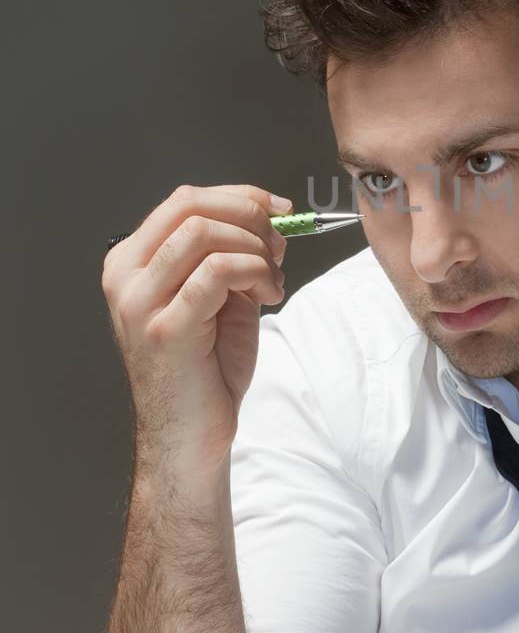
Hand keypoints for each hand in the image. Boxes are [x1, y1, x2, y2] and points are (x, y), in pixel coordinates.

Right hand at [101, 183, 289, 480]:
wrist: (191, 435)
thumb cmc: (205, 369)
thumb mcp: (217, 296)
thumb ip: (229, 254)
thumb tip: (268, 219)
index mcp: (132, 262)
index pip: (184, 200)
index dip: (239, 197)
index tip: (278, 209)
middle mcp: (126, 276)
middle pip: (191, 206)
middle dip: (249, 216)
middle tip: (278, 245)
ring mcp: (139, 302)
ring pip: (204, 233)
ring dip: (254, 248)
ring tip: (271, 279)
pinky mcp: (166, 329)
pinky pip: (218, 271)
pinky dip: (255, 272)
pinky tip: (267, 296)